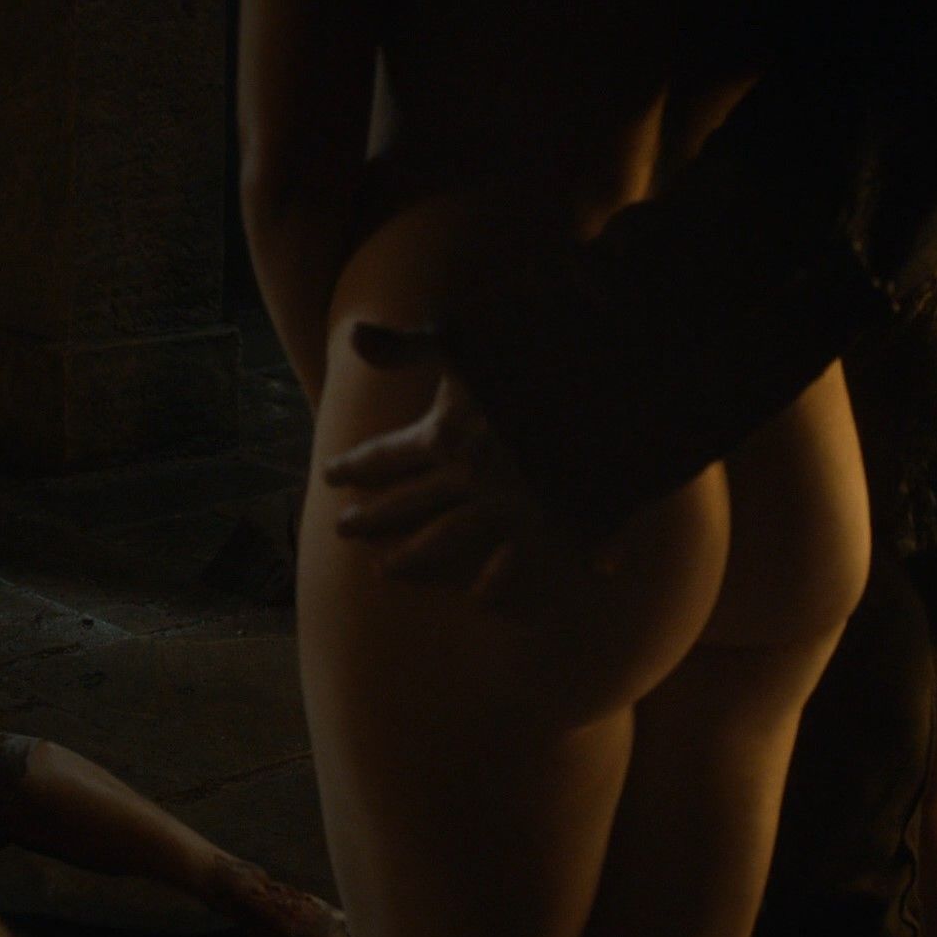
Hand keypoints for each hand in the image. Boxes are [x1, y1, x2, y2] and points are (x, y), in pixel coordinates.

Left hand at [321, 323, 558, 607]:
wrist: (608, 392)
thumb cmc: (536, 361)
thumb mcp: (463, 342)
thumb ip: (408, 345)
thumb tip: (353, 335)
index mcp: (445, 438)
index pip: (387, 455)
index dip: (356, 464)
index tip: (328, 474)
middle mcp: (468, 481)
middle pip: (409, 504)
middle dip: (373, 516)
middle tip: (341, 529)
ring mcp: (507, 507)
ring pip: (449, 540)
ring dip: (415, 558)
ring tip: (385, 572)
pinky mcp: (549, 524)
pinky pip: (519, 563)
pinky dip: (504, 582)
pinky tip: (485, 601)